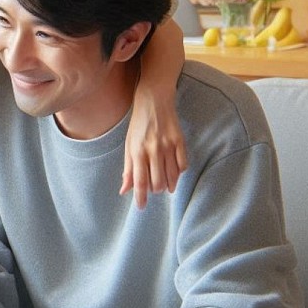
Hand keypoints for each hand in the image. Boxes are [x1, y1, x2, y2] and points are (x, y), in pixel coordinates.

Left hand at [121, 89, 187, 208]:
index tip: (141, 207)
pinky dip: (179, 173)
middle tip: (155, 189)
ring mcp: (168, 145)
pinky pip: (183, 165)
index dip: (141, 197)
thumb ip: (128, 169)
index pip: (139, 181)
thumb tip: (124, 190)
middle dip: (156, 190)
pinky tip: (174, 172)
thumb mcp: (128, 145)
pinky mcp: (180, 141)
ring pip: (172, 176)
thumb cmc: (138, 125)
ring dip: (168, 185)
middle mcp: (153, 150)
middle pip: (157, 182)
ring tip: (165, 185)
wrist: (154, 100)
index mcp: (137, 151)